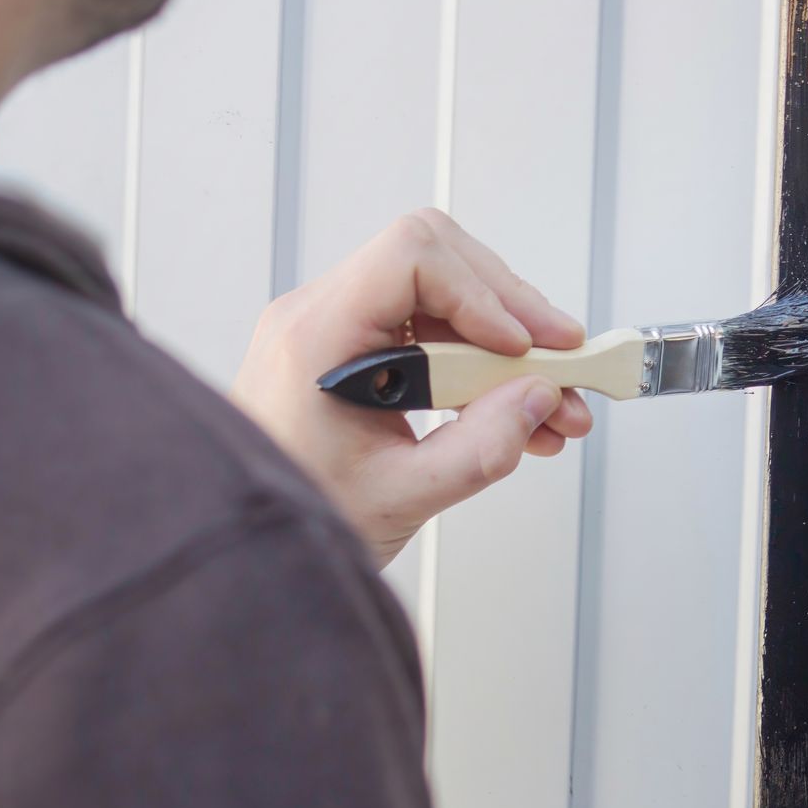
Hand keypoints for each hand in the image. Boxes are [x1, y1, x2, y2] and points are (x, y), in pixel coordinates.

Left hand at [231, 209, 593, 565]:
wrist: (242, 550)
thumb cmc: (294, 519)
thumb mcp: (399, 498)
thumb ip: (480, 449)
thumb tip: (540, 398)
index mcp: (315, 336)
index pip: (411, 257)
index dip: (482, 293)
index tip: (525, 348)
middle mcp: (319, 316)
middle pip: (437, 261)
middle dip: (513, 313)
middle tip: (565, 363)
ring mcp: (335, 329)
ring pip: (444, 294)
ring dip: (506, 344)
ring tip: (555, 404)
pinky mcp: (353, 351)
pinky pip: (432, 330)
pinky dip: (482, 364)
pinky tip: (518, 411)